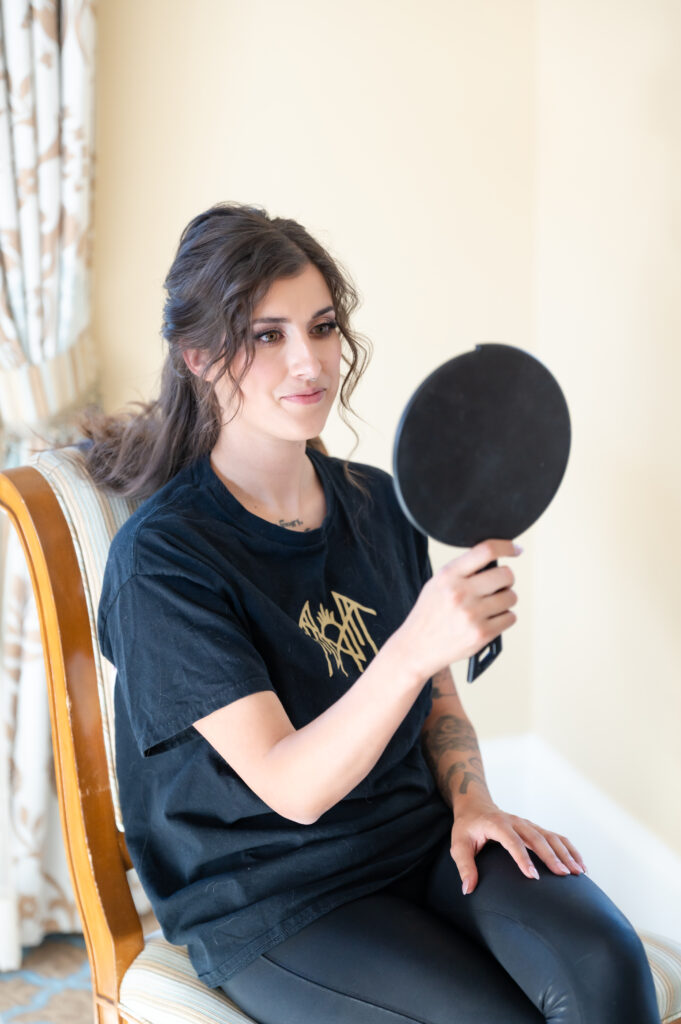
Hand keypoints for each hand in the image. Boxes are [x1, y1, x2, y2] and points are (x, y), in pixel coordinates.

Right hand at [397, 540, 520, 680]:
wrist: (416, 647)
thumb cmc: (429, 614)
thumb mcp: (436, 584)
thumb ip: (462, 572)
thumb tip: (494, 562)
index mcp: (448, 575)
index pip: (485, 551)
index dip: (506, 546)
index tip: (515, 549)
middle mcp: (460, 593)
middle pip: (505, 575)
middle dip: (506, 579)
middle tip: (499, 585)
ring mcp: (472, 614)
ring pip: (511, 597)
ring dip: (506, 600)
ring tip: (491, 605)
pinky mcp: (481, 634)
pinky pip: (510, 618)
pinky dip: (504, 618)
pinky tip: (490, 619)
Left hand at [449, 797, 586, 894]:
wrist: (476, 805)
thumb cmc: (467, 827)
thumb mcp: (459, 844)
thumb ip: (464, 866)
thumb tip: (468, 889)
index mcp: (496, 824)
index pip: (512, 840)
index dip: (523, 858)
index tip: (534, 877)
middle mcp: (515, 822)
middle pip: (537, 838)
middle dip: (552, 856)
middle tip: (564, 874)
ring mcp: (527, 824)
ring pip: (550, 836)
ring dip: (565, 853)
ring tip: (578, 872)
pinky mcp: (534, 829)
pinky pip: (556, 837)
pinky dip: (570, 849)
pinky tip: (581, 865)